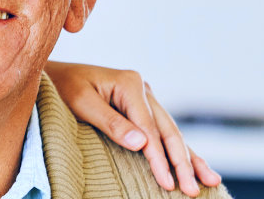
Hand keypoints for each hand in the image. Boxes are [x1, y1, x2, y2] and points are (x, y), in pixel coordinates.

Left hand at [44, 61, 221, 195]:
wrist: (52, 76)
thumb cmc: (62, 88)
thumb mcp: (81, 103)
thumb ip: (111, 123)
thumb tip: (143, 144)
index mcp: (130, 84)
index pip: (150, 128)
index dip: (159, 158)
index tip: (167, 183)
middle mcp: (143, 89)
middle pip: (168, 131)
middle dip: (182, 163)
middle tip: (192, 190)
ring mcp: (145, 99)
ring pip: (172, 133)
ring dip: (190, 159)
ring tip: (210, 180)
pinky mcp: (142, 109)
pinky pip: (164, 133)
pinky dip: (180, 151)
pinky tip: (196, 165)